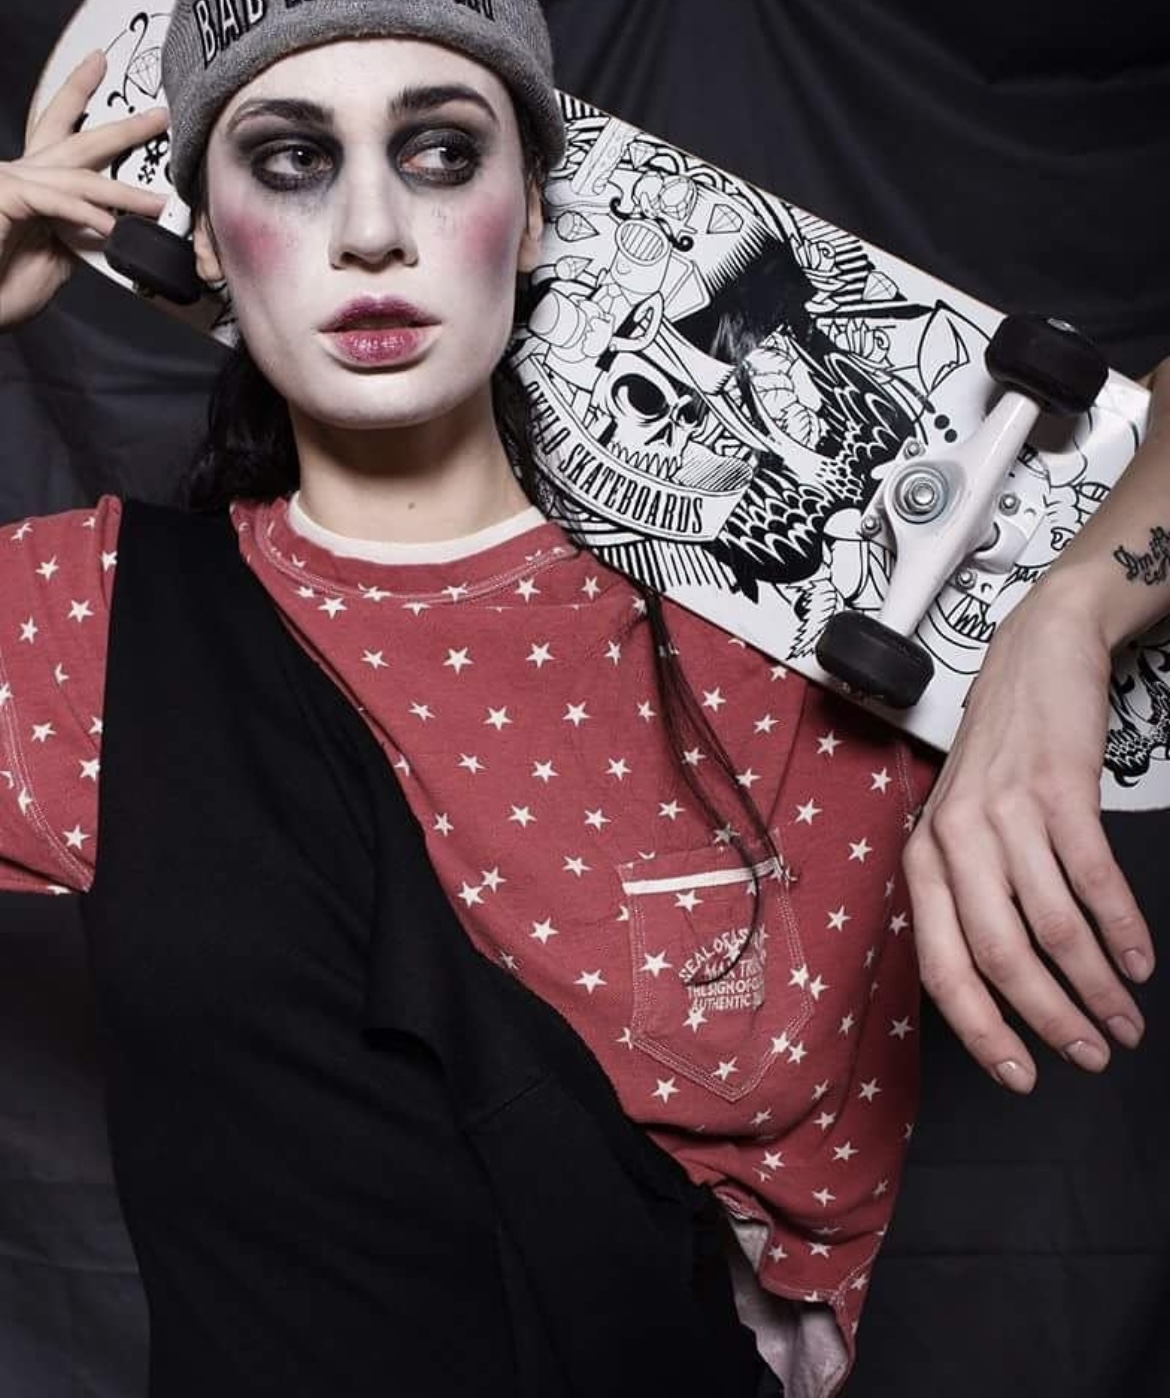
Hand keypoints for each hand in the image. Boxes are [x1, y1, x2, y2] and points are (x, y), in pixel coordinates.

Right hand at [0, 50, 168, 328]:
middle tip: (159, 116)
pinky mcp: (5, 195)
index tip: (106, 80)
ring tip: (160, 203)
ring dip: (125, 192)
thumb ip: (80, 234)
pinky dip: (88, 218)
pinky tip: (112, 231)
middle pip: (74, 140)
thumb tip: (111, 226)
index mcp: (33, 184)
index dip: (81, 104)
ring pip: (78, 179)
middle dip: (120, 128)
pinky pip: (58, 203)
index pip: (62, 139)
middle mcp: (21, 173)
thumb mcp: (56, 258)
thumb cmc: (4, 286)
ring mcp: (10, 181)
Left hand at [903, 589, 1152, 1092]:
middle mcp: (952, 841)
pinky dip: (1122, 930)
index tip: (1021, 1077)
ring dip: (1095, 986)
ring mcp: (1004, 815)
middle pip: (1000, 959)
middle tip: (1093, 1057)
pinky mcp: (1057, 791)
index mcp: (922, 860)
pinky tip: (1141, 963)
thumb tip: (1000, 990)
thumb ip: (969, 898)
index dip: (981, 1030)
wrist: (1035, 657)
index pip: (940, 968)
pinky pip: (1093, 880)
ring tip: (1126, 1021)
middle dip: (1050, 1021)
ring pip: (1052, 929)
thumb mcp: (961, 827)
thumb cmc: (1000, 758)